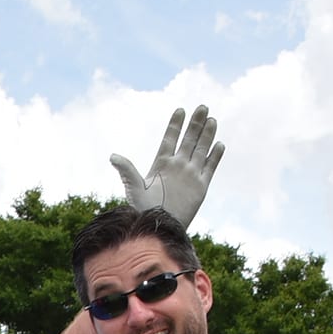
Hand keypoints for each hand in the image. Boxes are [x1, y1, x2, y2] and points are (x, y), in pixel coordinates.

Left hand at [110, 104, 223, 227]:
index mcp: (162, 163)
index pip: (170, 138)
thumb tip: (112, 156)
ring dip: (207, 135)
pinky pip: (210, 168)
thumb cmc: (143, 209)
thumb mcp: (134, 187)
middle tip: (203, 107)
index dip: (175, 125)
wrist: (159, 227)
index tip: (180, 110)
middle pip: (188, 140)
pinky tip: (219, 144)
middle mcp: (178, 166)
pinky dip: (215, 156)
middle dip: (195, 124)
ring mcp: (190, 175)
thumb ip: (127, 170)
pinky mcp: (201, 187)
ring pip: (201, 150)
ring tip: (212, 119)